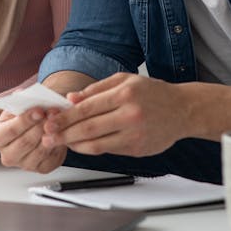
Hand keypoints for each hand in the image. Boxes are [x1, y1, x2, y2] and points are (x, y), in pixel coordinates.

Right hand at [0, 108, 66, 172]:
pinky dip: (57, 144)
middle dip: (41, 126)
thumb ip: (21, 102)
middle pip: (25, 142)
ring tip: (59, 120)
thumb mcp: (18, 106)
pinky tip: (60, 132)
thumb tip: (25, 95)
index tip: (39, 110)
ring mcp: (24, 164)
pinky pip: (51, 158)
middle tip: (53, 113)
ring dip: (51, 134)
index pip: (11, 130)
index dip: (26, 120)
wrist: (36, 127)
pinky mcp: (41, 168)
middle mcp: (8, 155)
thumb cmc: (25, 116)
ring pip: (39, 151)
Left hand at [42, 72, 186, 156]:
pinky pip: (108, 150)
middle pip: (88, 128)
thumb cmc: (153, 93)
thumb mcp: (125, 80)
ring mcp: (134, 135)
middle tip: (47, 137)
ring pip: (97, 144)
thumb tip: (71, 99)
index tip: (50, 121)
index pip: (87, 108)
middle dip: (64, 134)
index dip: (65, 117)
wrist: (183, 110)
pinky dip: (91, 149)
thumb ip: (96, 89)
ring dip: (75, 145)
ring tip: (61, 143)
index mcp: (125, 94)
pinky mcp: (137, 149)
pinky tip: (81, 145)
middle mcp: (130, 115)